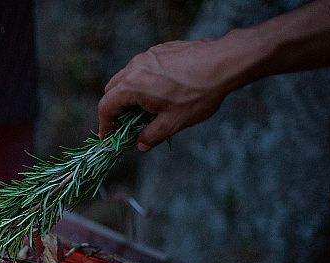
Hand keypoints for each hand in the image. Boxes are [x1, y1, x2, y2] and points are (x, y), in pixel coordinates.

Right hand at [97, 38, 236, 150]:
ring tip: (145, 110)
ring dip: (129, 95)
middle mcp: (135, 67)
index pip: (106, 107)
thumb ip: (150, 136)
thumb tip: (139, 145)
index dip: (104, 125)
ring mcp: (148, 56)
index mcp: (132, 86)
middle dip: (115, 109)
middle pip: (112, 90)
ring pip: (127, 77)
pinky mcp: (161, 50)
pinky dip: (144, 82)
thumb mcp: (172, 123)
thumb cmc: (198, 94)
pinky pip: (144, 68)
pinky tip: (162, 93)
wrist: (224, 63)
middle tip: (126, 126)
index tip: (108, 137)